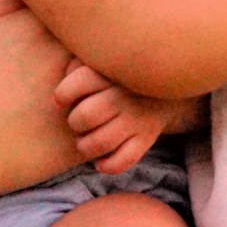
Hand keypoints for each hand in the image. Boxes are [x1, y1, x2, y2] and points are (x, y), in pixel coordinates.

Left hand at [54, 58, 201, 174]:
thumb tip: (62, 93)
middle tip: (78, 121)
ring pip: (100, 142)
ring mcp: (137, 119)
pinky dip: (108, 165)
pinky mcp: (147, 138)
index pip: (78, 84)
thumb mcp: (102, 61)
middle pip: (85, 116)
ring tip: (85, 141)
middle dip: (74, 122)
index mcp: (110, 73)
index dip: (62, 95)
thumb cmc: (120, 73)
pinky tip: (100, 160)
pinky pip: (124, 160)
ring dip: (85, 146)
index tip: (61, 100)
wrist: (166, 83)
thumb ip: (78, 66)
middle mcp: (124, 96)